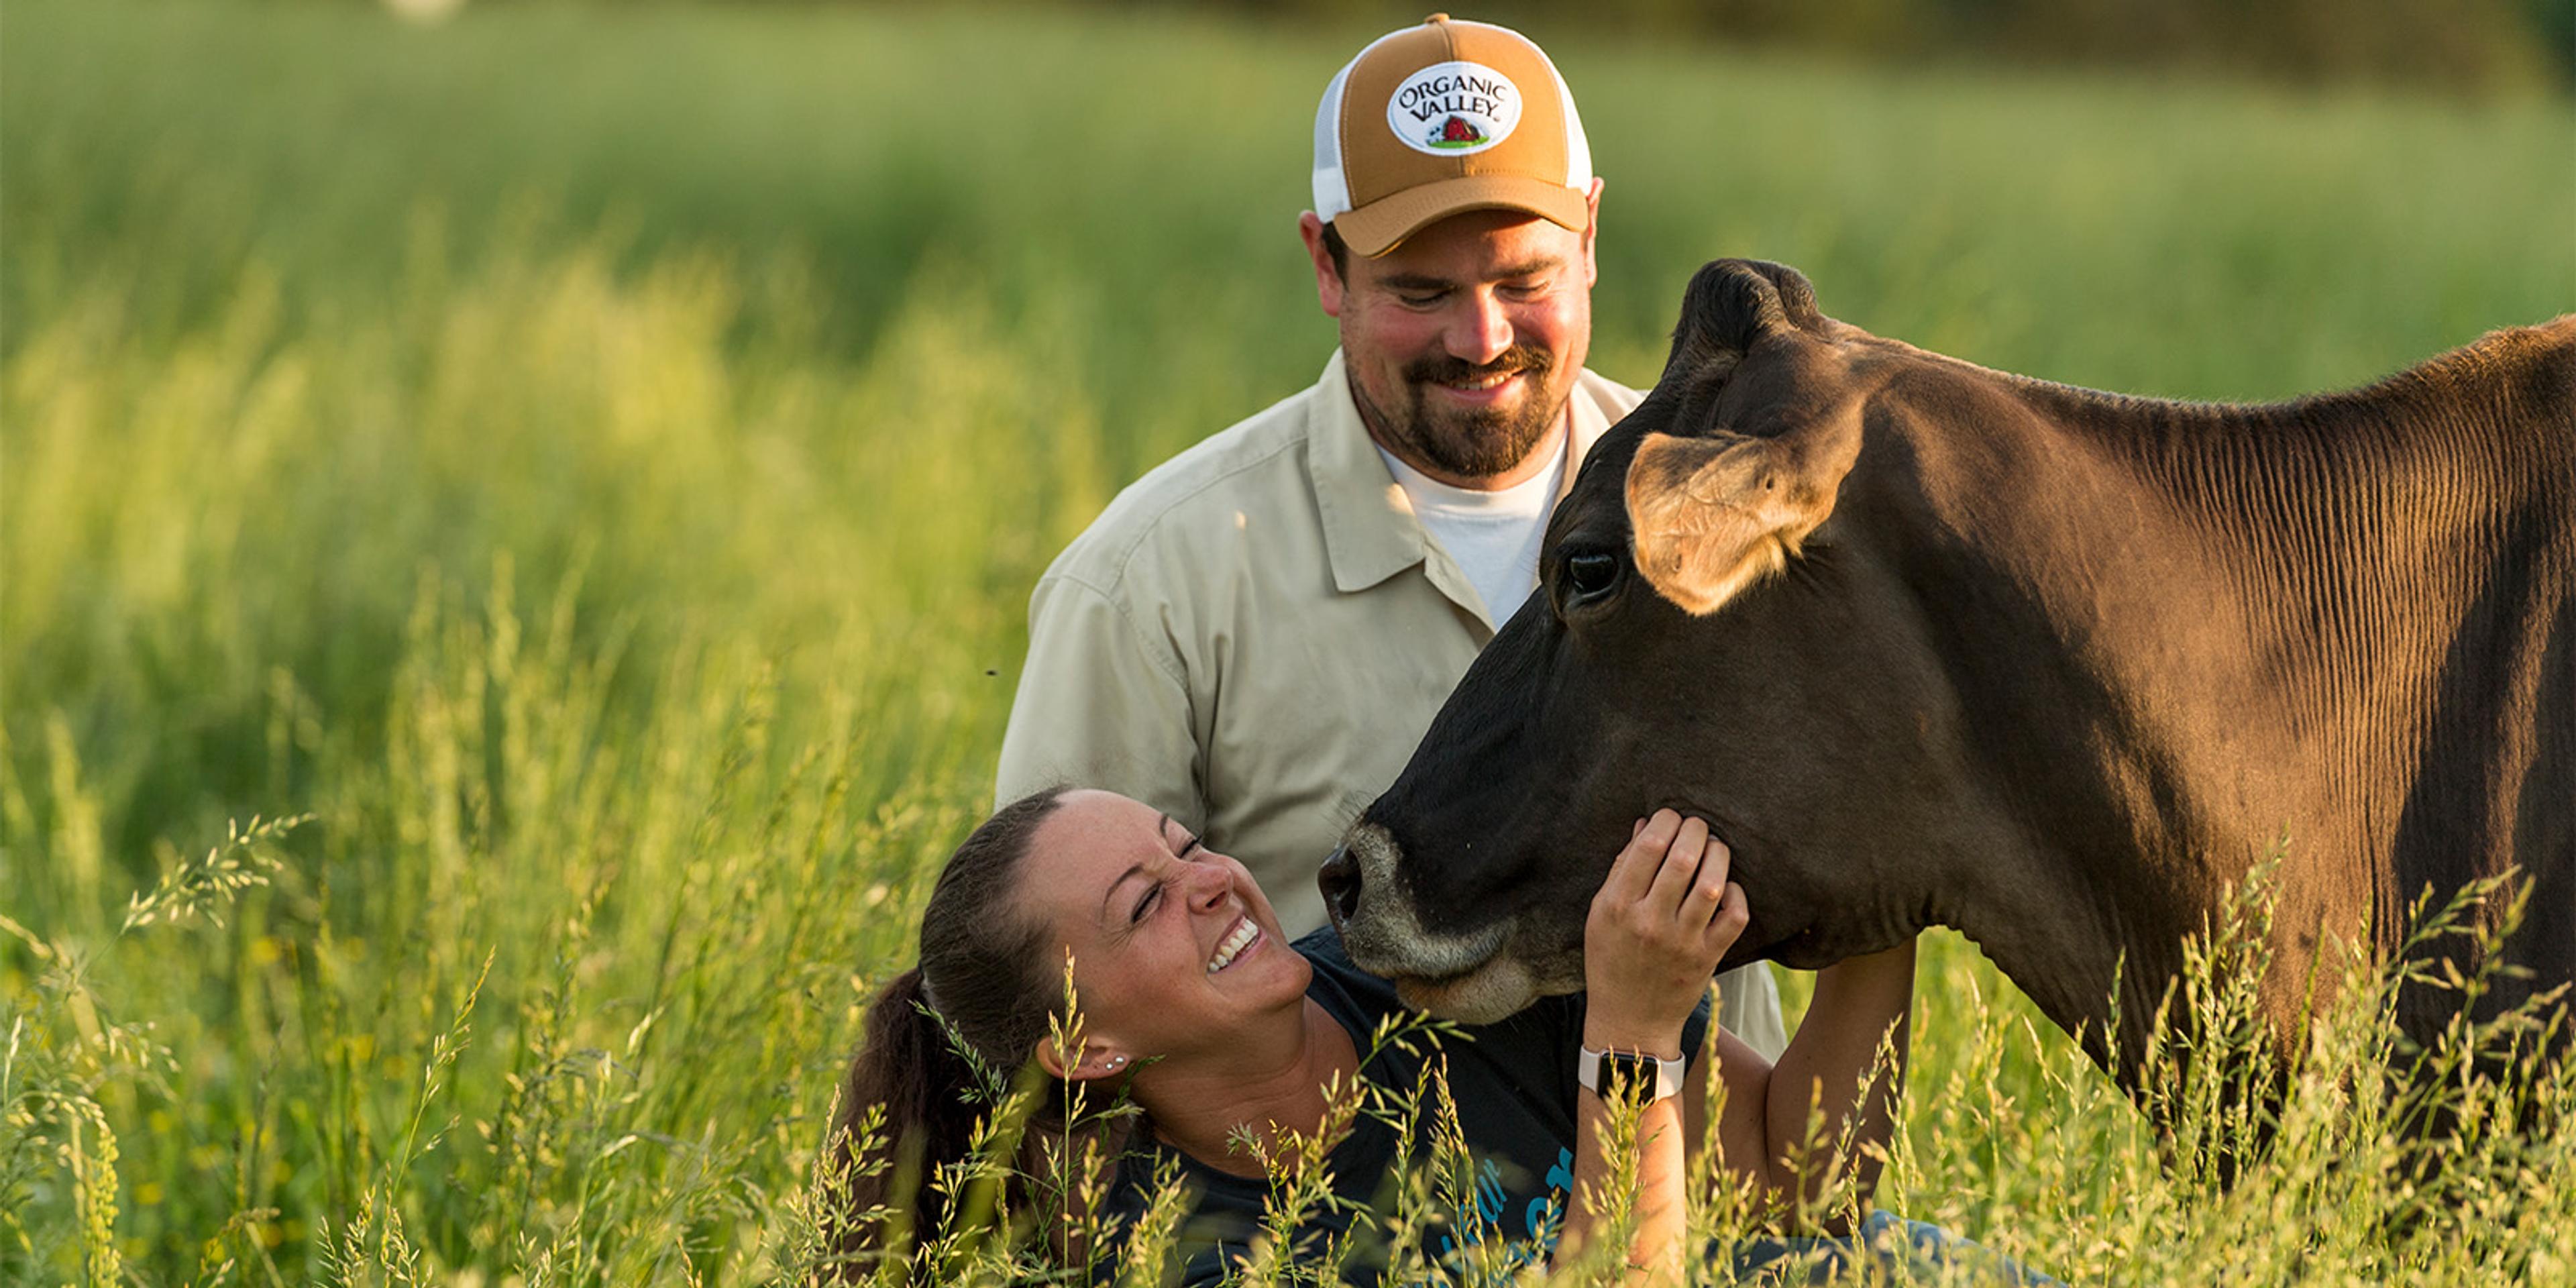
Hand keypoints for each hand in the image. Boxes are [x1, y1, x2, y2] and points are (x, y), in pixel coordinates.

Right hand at [1582, 810, 1748, 1058]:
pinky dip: (1736, 894)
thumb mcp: (1600, 915)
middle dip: (1695, 830)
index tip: (1670, 816)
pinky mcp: (1707, 958)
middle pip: (1683, 858)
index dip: (1665, 821)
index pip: (1647, 847)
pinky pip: (1734, 917)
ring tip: (1715, 847)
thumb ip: (1621, 869)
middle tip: (1697, 825)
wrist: (1629, 1022)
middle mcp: (1650, 922)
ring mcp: (1682, 942)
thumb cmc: (1610, 962)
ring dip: (1718, 855)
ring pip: (1711, 884)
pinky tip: (1726, 887)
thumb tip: (1643, 825)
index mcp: (1617, 907)